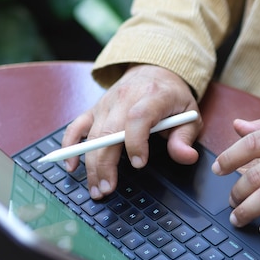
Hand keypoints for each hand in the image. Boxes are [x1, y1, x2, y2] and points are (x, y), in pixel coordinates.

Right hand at [62, 64, 201, 199]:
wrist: (154, 70)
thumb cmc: (172, 97)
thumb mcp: (189, 114)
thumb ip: (185, 138)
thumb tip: (186, 157)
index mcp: (152, 96)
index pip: (138, 117)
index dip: (136, 142)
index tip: (139, 164)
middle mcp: (125, 98)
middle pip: (109, 131)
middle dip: (106, 164)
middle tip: (107, 189)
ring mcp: (106, 103)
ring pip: (92, 135)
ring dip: (91, 164)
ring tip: (96, 189)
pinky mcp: (94, 109)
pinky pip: (76, 126)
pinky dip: (70, 146)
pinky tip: (71, 166)